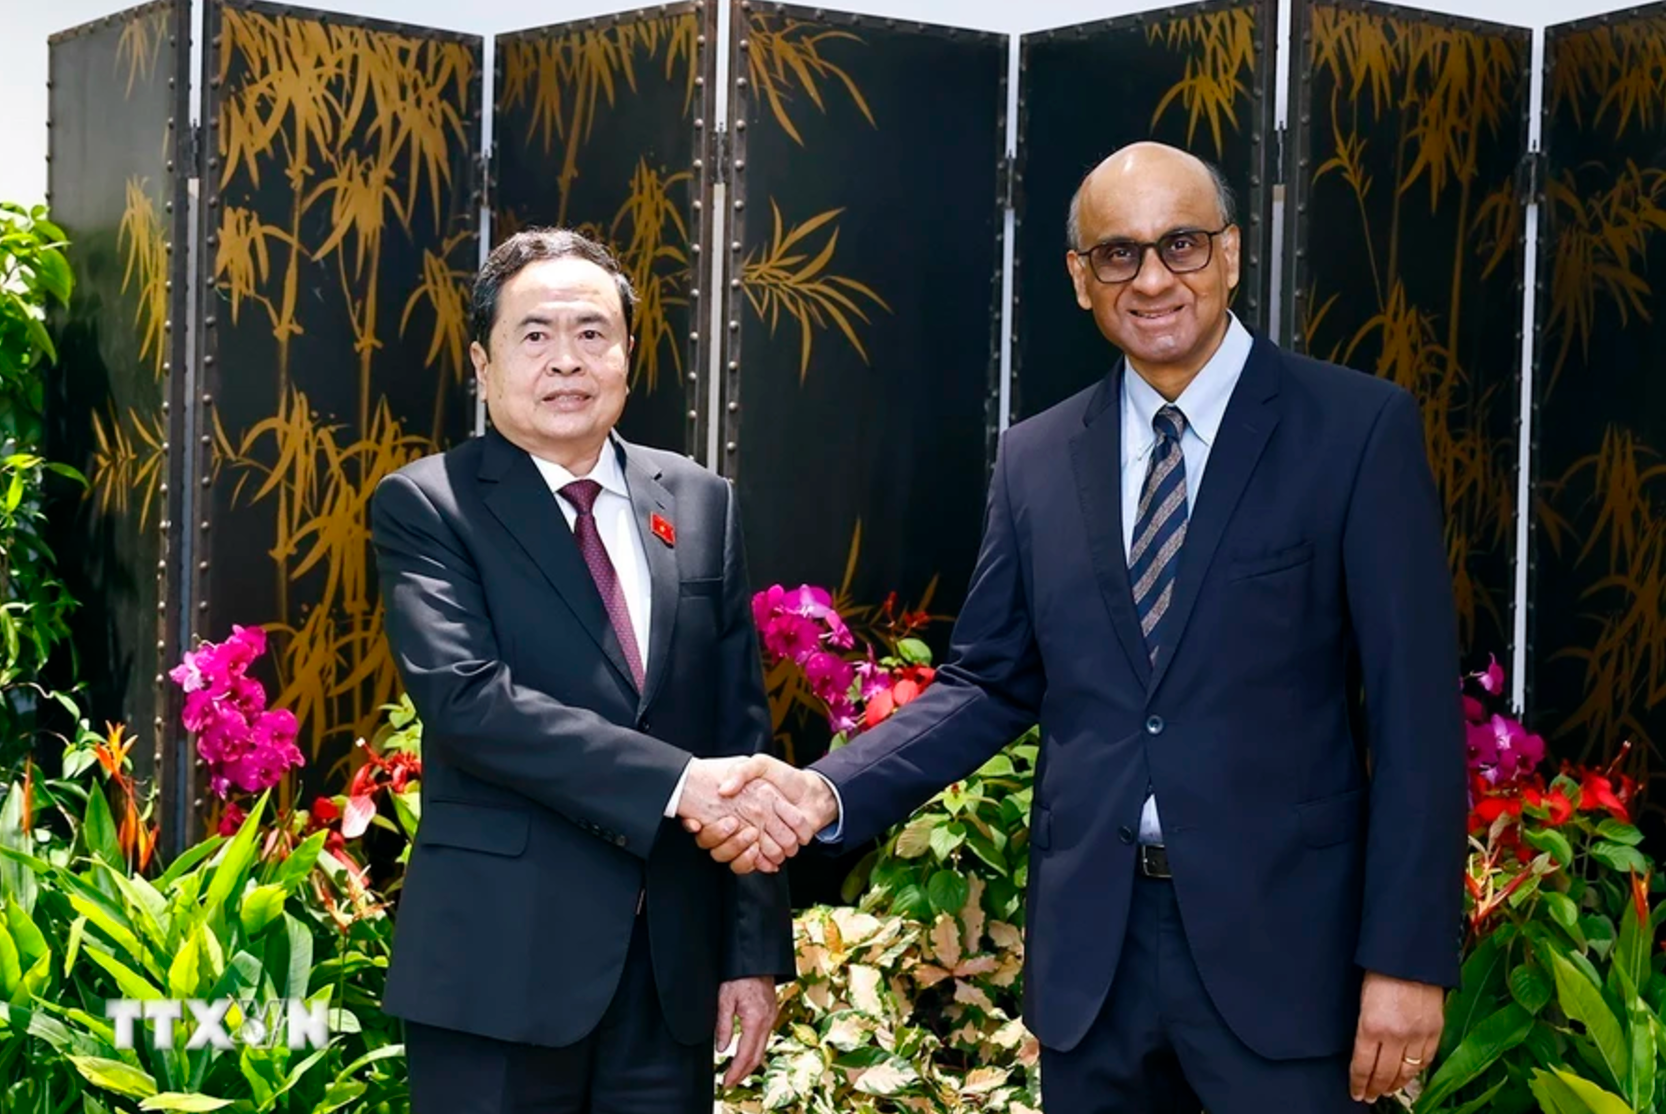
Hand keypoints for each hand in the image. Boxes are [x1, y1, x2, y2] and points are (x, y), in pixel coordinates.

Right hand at [684, 755, 838, 872]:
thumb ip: (741, 771)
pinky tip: (759, 852)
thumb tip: (724, 790)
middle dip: (725, 838)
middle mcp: (735, 824)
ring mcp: (748, 839)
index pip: (702, 822)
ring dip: (740, 848)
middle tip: (737, 825)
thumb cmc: (783, 778)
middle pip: (713, 844)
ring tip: (753, 836)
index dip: (697, 825)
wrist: (810, 794)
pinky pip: (748, 865)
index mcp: (730, 805)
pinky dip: (755, 862)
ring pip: (728, 856)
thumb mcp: (760, 765)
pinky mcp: (762, 852)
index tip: (697, 822)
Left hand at [715, 976, 777, 1087]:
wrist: (756, 958)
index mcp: (756, 1020)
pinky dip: (754, 1051)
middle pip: (757, 1056)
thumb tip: (721, 1049)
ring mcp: (772, 1018)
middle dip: (743, 1073)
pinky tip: (745, 1053)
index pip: (745, 1054)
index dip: (736, 1071)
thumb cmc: (739, 974)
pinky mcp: (771, 1013)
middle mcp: (767, 1021)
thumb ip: (723, 1025)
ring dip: (749, 1063)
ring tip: (735, 1073)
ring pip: (762, 1048)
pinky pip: (764, 1038)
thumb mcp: (725, 998)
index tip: (726, 1082)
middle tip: (729, 1083)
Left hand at [1350, 971, 1444, 1102]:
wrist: (1411, 953)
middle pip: (1384, 1074)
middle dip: (1374, 1088)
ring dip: (1395, 1084)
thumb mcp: (1361, 997)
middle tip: (1368, 1097)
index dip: (1358, 1083)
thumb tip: (1362, 1048)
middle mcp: (1396, 1035)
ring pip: (1406, 1071)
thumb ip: (1363, 1026)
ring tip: (1386, 1090)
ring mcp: (1418, 1034)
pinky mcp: (1435, 1030)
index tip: (1355, 1092)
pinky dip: (1416, 1071)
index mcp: (1371, 1026)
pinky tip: (1409, 1075)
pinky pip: (1426, 1060)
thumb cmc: (1379, 968)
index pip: (1362, 1065)